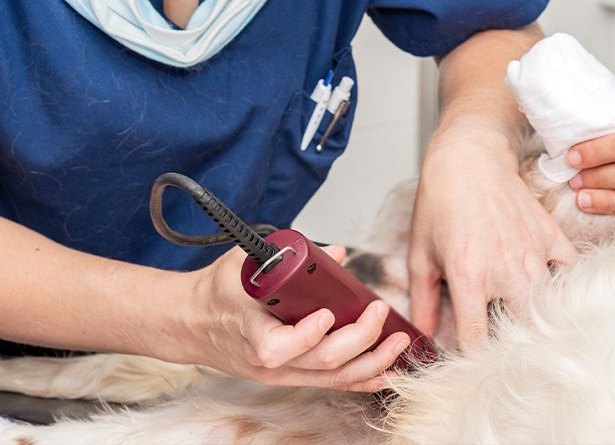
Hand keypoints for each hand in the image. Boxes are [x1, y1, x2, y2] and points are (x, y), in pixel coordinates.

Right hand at [175, 244, 408, 391]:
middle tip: (380, 311)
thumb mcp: (243, 264)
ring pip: (332, 378)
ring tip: (400, 343)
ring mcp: (281, 374)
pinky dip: (363, 380)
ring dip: (372, 362)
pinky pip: (332, 384)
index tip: (328, 314)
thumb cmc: (217, 292)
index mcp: (250, 332)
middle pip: (320, 363)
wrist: (191, 324)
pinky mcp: (291, 377)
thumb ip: (285, 254)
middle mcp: (268, 362)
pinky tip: (388, 373)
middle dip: (359, 340)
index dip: (307, 335)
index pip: (279, 347)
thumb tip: (336, 253)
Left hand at [408, 117, 576, 348]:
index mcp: (468, 275)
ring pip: (549, 306)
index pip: (477, 339)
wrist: (468, 156)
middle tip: (506, 353)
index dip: (473, 361)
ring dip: (539, 320)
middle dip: (514, 348)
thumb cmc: (440, 201)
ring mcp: (533, 252)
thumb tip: (425, 335)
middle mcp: (505, 268)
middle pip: (522, 331)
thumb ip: (423, 299)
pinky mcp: (550, 236)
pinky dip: (565, 286)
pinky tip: (553, 292)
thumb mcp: (419, 252)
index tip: (472, 367)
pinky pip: (571, 273)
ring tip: (530, 329)